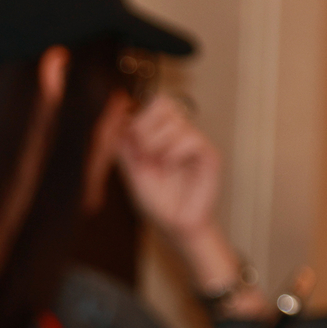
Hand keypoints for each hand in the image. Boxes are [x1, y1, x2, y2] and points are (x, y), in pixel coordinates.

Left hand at [111, 95, 220, 245]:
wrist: (174, 225)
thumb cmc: (157, 201)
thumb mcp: (131, 169)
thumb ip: (123, 144)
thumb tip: (116, 117)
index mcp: (163, 134)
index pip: (154, 102)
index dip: (138, 118)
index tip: (133, 143)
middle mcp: (180, 134)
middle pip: (164, 102)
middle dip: (145, 127)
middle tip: (144, 152)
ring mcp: (196, 142)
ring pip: (176, 120)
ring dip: (158, 143)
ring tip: (159, 164)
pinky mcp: (210, 155)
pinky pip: (191, 138)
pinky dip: (175, 152)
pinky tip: (172, 166)